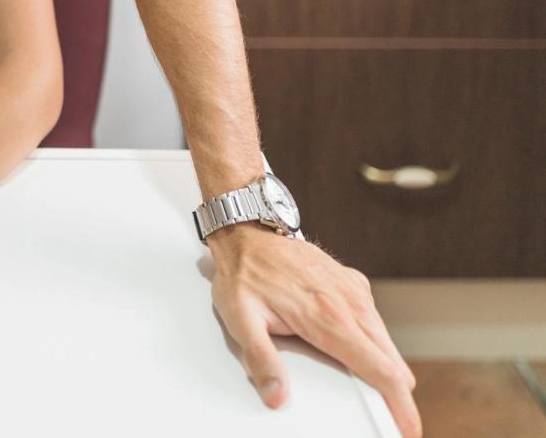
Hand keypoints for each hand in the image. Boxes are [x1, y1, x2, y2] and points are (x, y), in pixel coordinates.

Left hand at [207, 224, 420, 437]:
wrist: (248, 232)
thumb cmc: (245, 275)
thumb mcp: (240, 319)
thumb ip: (260, 360)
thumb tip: (276, 396)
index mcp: (329, 318)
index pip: (382, 372)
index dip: (401, 406)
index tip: (408, 430)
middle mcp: (351, 304)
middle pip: (393, 363)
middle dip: (397, 395)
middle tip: (390, 420)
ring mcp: (356, 291)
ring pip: (386, 343)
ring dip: (385, 369)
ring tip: (374, 393)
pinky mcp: (355, 283)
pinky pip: (374, 323)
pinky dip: (374, 344)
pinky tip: (356, 352)